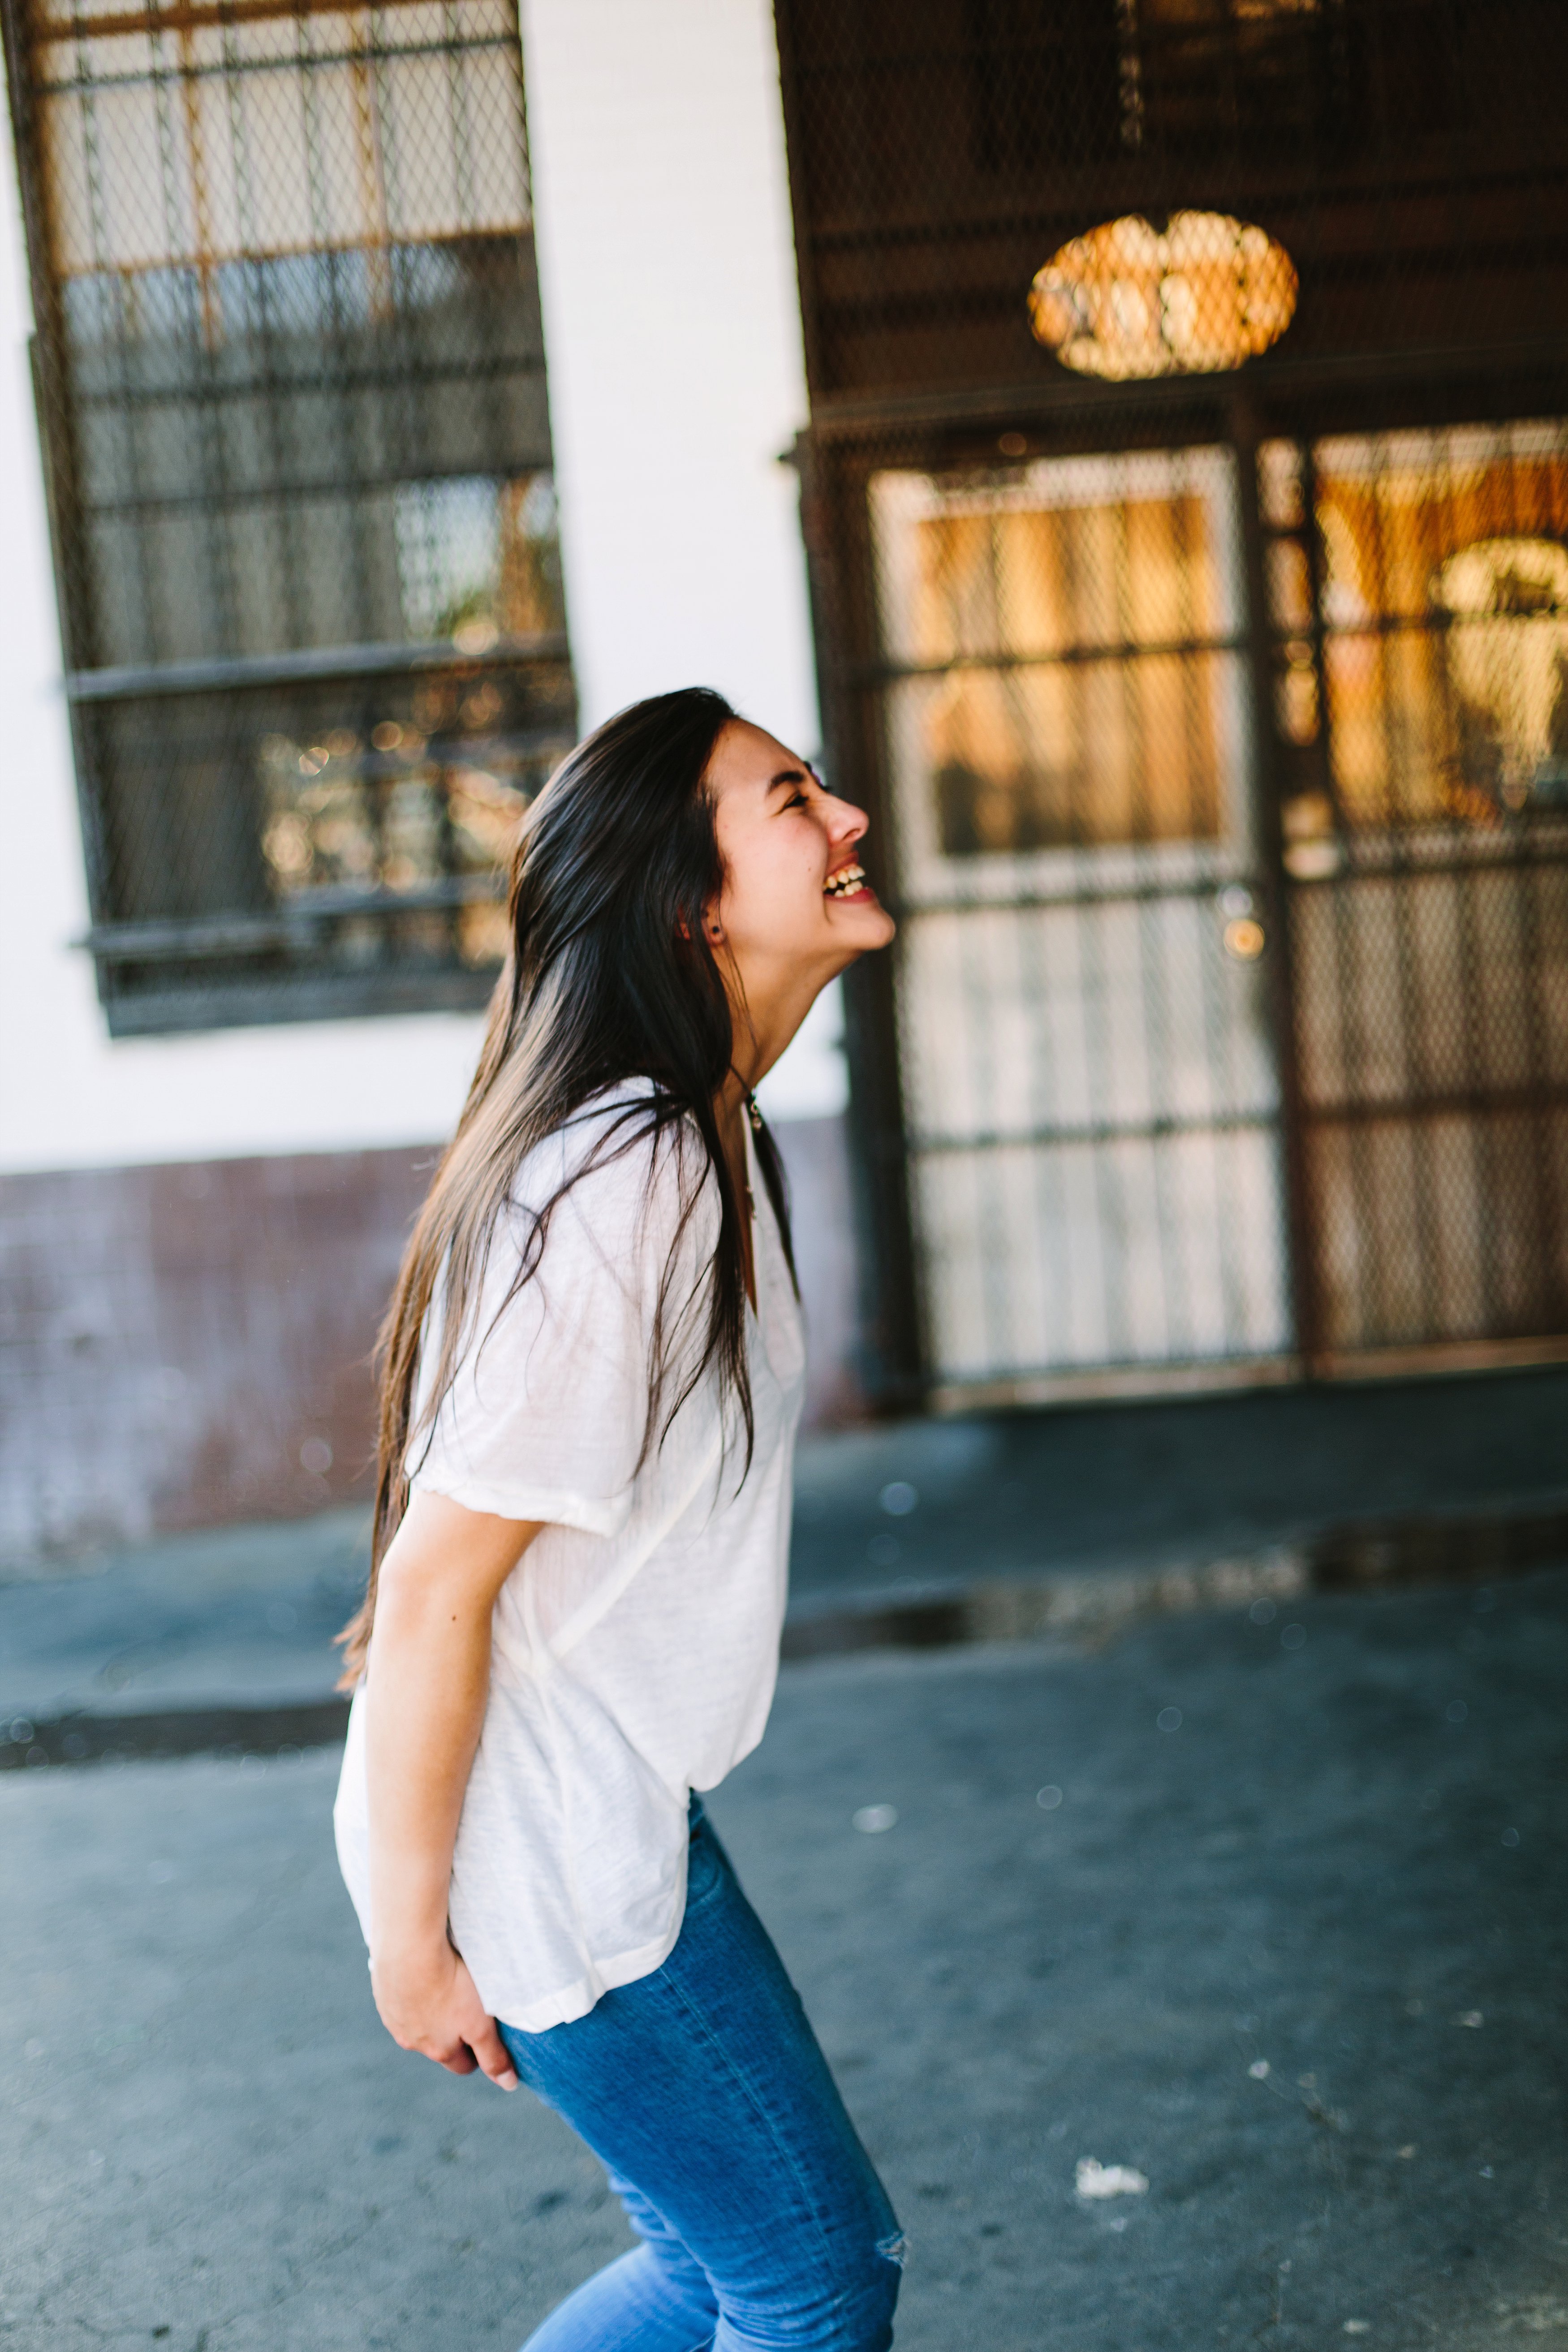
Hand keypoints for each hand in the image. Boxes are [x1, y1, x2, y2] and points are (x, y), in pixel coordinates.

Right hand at [372, 1936, 518, 2089]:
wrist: (408, 1948)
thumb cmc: (451, 1984)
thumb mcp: (480, 2023)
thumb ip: (492, 2056)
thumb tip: (508, 2085)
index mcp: (438, 2050)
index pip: (463, 2065)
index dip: (477, 2053)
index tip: (485, 2035)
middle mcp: (412, 2041)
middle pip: (438, 2047)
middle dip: (452, 2037)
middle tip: (466, 2010)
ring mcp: (395, 2018)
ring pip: (418, 2024)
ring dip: (430, 2013)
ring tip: (444, 1986)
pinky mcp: (383, 1994)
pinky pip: (401, 2000)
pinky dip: (412, 1993)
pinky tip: (421, 1975)